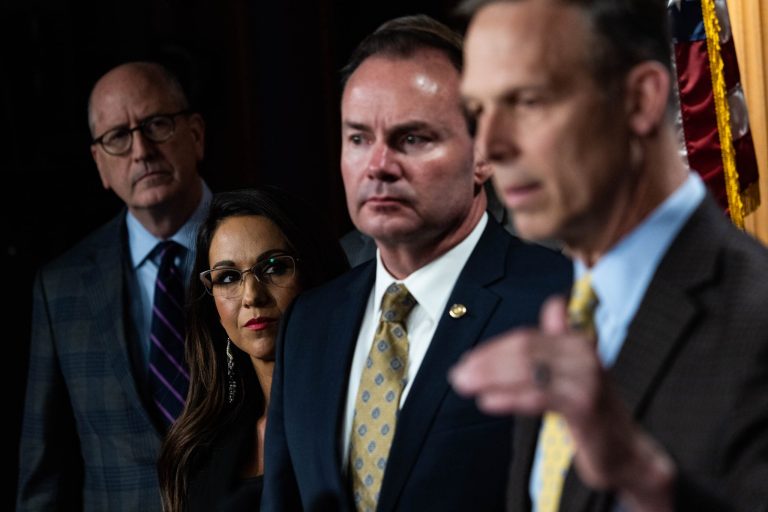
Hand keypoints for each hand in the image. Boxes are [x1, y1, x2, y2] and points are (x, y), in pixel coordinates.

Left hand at [449, 296, 675, 510]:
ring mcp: (587, 380)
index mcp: (579, 343)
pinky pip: (539, 397)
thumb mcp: (575, 371)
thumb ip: (560, 339)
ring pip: (528, 370)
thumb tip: (555, 304)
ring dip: (490, 377)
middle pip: (524, 350)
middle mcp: (585, 355)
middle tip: (458, 374)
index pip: (526, 338)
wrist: (626, 452)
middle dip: (486, 362)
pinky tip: (487, 401)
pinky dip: (509, 397)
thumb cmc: (592, 411)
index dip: (493, 349)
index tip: (468, 361)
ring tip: (465, 386)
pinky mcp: (585, 407)